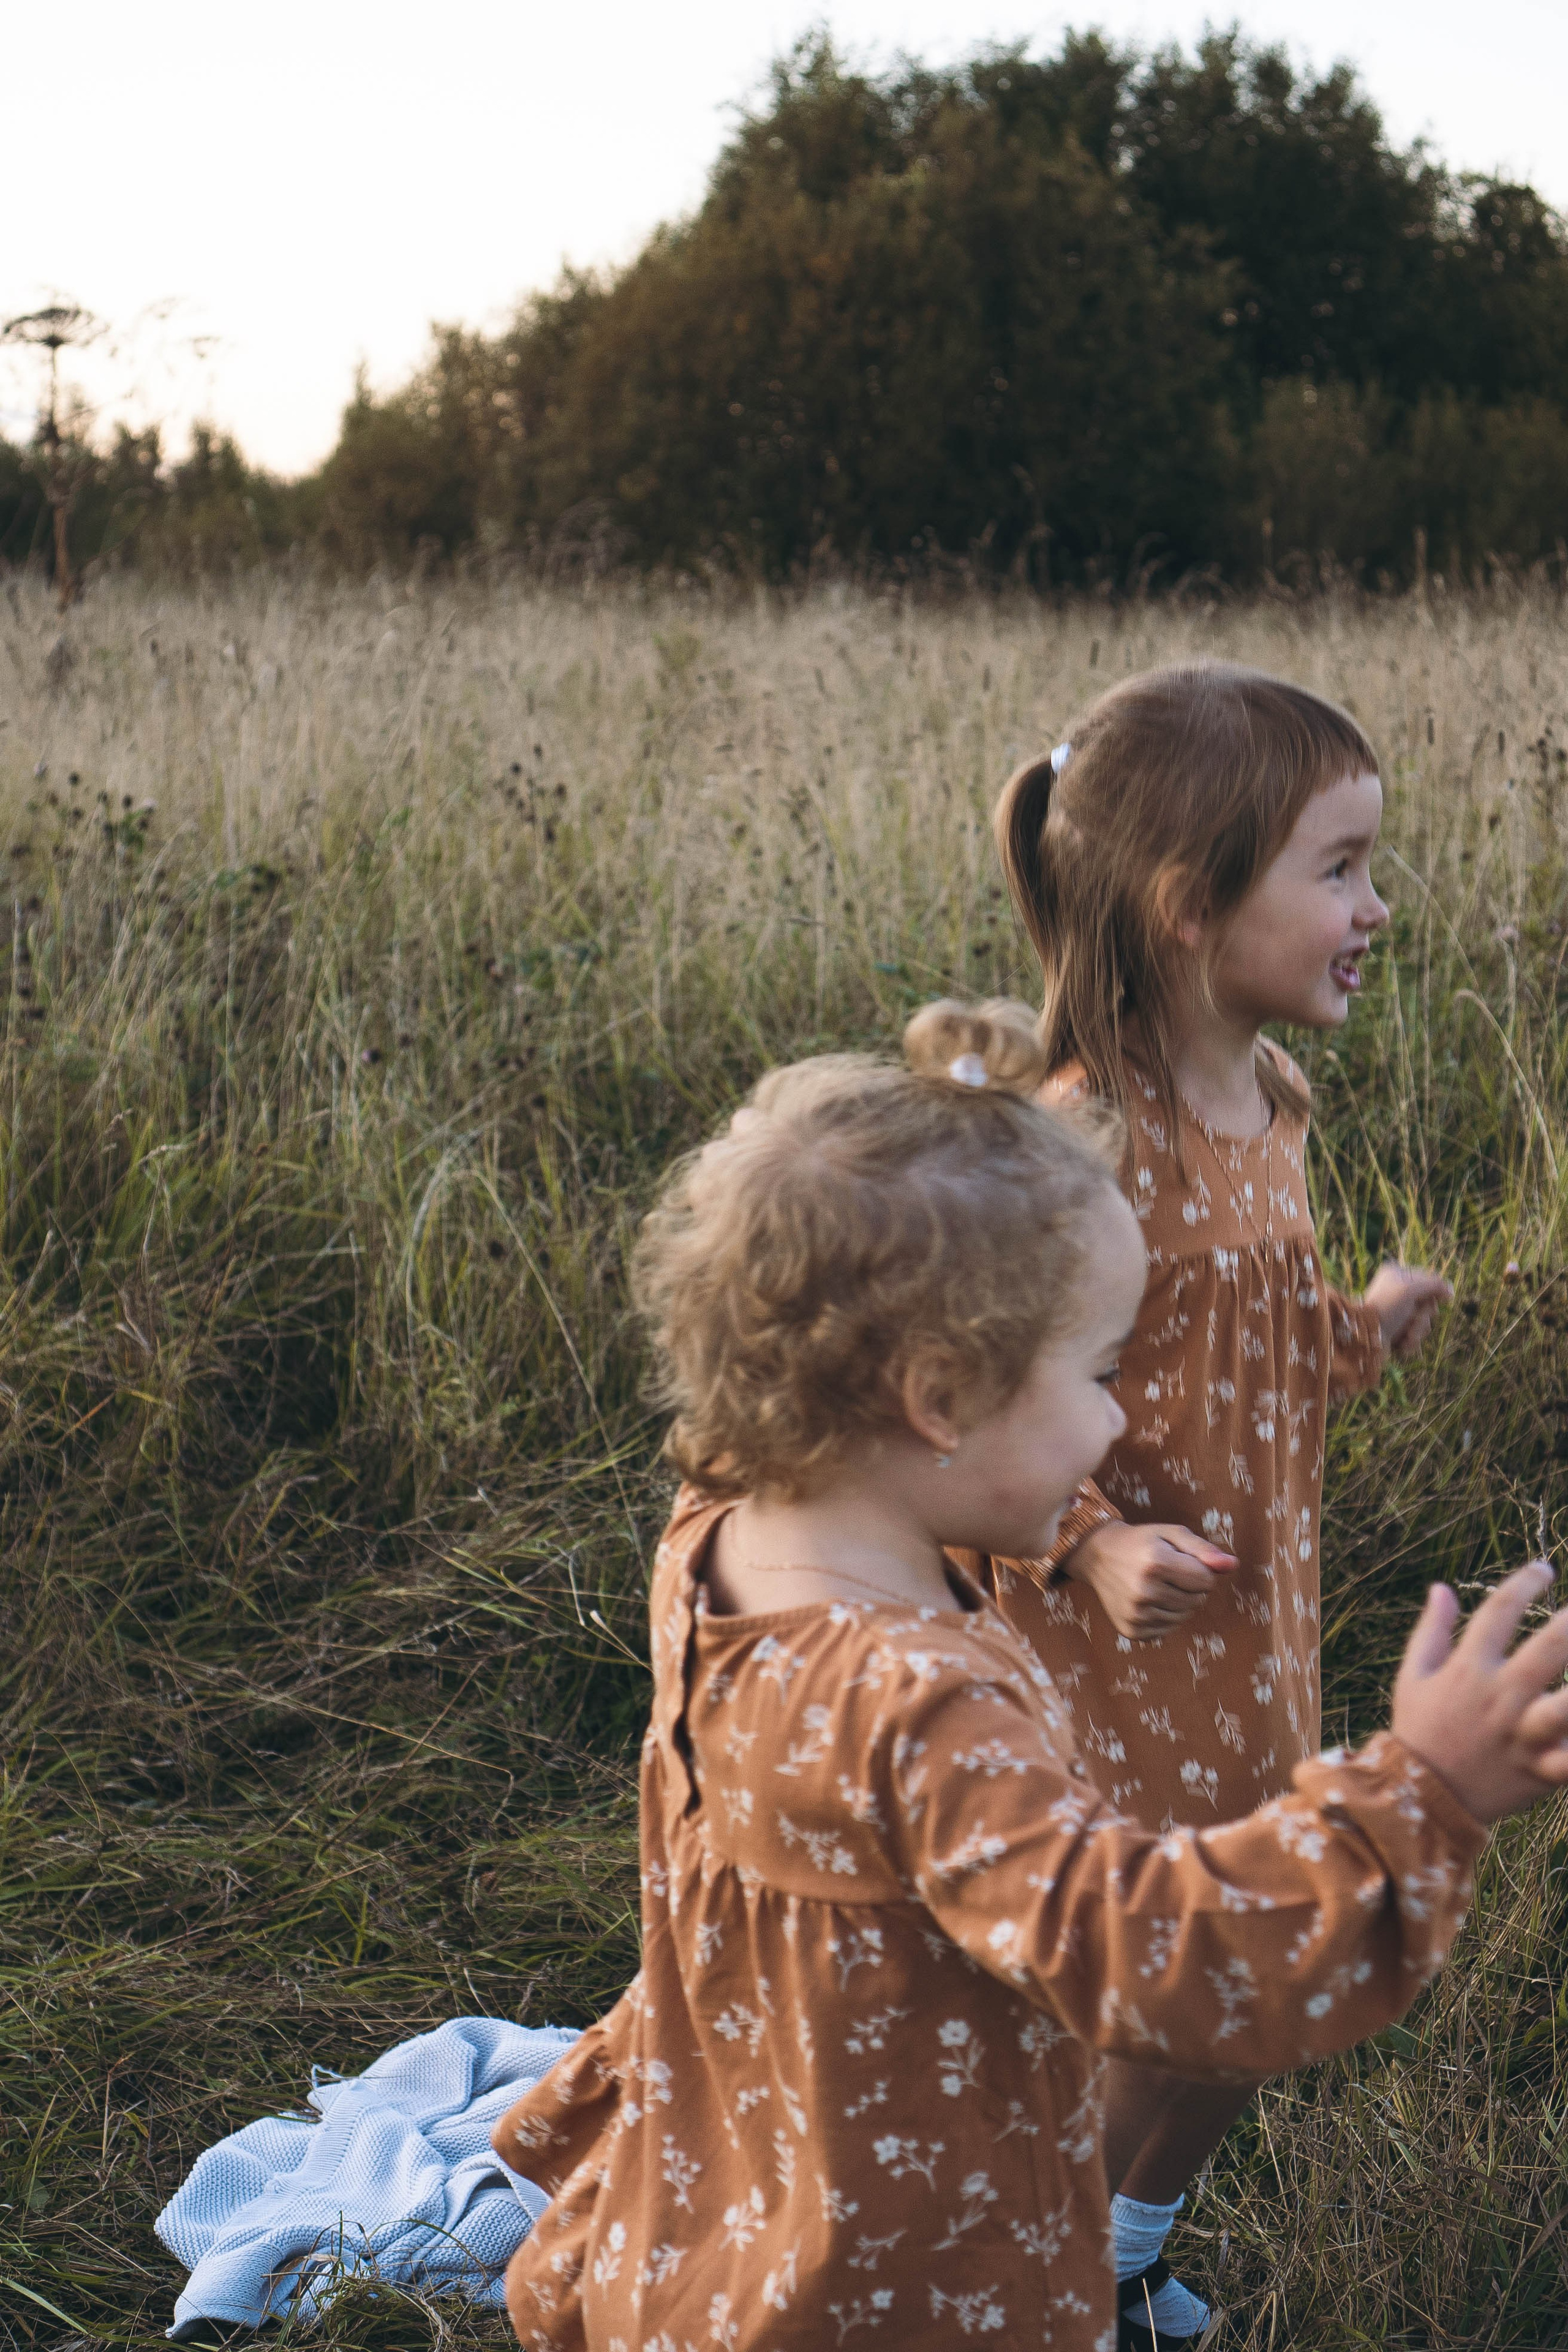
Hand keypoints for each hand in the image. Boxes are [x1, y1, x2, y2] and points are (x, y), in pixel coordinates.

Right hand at [1065, 1520, 1237, 1641]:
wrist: (1099, 1556)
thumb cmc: (1142, 1542)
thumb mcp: (1172, 1534)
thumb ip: (1204, 1550)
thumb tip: (1234, 1565)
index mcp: (1156, 1562)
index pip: (1206, 1580)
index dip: (1201, 1570)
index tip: (1183, 1562)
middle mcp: (1144, 1591)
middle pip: (1197, 1601)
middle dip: (1191, 1587)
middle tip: (1169, 1573)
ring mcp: (1136, 1614)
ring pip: (1185, 1617)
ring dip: (1180, 1603)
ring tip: (1160, 1586)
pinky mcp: (1132, 1630)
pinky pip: (1168, 1629)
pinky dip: (1165, 1616)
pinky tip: (1150, 1601)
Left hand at [1363, 1262, 1452, 1357]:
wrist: (1363, 1337)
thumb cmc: (1385, 1308)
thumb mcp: (1409, 1290)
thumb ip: (1432, 1285)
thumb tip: (1450, 1289)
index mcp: (1397, 1276)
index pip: (1428, 1280)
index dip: (1436, 1291)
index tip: (1444, 1299)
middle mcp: (1397, 1293)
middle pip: (1428, 1304)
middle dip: (1423, 1316)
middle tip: (1411, 1317)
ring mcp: (1397, 1314)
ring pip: (1424, 1323)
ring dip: (1417, 1331)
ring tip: (1404, 1333)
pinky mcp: (1396, 1332)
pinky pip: (1415, 1337)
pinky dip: (1409, 1342)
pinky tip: (1399, 1343)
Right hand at [1392, 1562, 1567, 1823]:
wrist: (1421, 1800)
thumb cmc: (1419, 1729)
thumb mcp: (1413, 1675)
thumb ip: (1431, 1630)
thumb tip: (1441, 1586)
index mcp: (1468, 1669)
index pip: (1499, 1610)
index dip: (1524, 1583)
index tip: (1543, 1569)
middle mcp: (1500, 1698)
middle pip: (1549, 1650)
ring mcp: (1524, 1736)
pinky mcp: (1541, 1772)